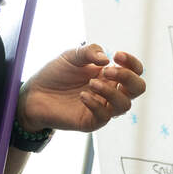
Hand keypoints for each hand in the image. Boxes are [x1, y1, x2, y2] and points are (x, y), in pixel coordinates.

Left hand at [19, 44, 145, 132]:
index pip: (135, 71)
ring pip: (124, 105)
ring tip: (91, 83)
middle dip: (127, 77)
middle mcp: (111, 91)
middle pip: (138, 88)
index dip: (132, 63)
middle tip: (107, 71)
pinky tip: (82, 95)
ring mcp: (102, 107)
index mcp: (110, 75)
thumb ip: (89, 52)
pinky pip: (104, 116)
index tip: (117, 55)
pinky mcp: (91, 121)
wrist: (34, 93)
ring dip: (111, 92)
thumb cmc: (55, 74)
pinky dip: (96, 104)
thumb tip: (107, 59)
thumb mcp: (71, 56)